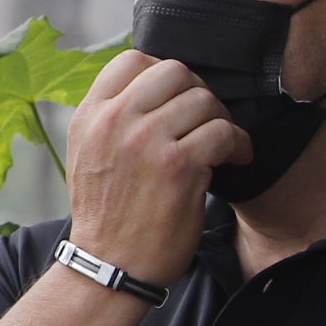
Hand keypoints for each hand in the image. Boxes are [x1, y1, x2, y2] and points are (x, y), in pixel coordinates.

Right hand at [62, 49, 245, 283]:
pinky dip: (237, 144)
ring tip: (222, 145)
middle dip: (197, 92)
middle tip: (204, 119)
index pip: (131, 60)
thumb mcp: (88, 156)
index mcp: (90, 117)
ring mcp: (145, 142)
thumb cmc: (106, 216)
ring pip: (203, 99)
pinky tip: (234, 159)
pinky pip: (222, 132)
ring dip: (221, 120)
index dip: (163, 73)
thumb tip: (153, 90)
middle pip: (173, 70)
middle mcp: (113, 122)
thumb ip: (110, 120)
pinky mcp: (177, 166)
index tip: (176, 99)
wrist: (109, 265)